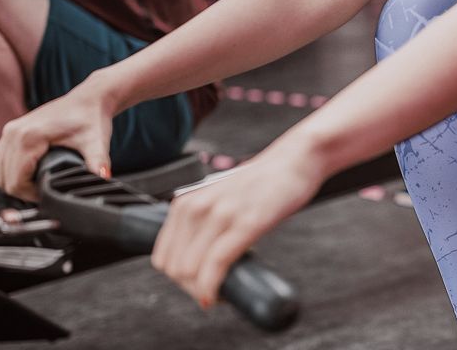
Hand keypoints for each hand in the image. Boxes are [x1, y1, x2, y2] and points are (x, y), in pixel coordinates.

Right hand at [0, 81, 115, 201]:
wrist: (89, 99)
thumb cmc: (91, 117)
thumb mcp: (95, 142)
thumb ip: (97, 162)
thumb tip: (102, 178)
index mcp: (29, 137)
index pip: (16, 181)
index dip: (30, 195)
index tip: (46, 195)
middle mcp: (14, 132)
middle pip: (4, 178)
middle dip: (22, 191)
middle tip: (43, 193)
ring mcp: (10, 130)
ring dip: (13, 182)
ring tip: (35, 186)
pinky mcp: (12, 130)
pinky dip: (8, 171)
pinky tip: (26, 175)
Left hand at [152, 137, 324, 307]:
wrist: (293, 162)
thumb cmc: (259, 185)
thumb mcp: (216, 200)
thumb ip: (200, 223)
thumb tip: (192, 262)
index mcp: (185, 203)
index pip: (163, 258)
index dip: (179, 279)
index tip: (200, 282)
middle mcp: (196, 207)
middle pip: (175, 269)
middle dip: (192, 288)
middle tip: (214, 290)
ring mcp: (220, 214)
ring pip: (190, 271)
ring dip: (203, 291)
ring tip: (223, 291)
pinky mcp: (246, 223)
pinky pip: (216, 265)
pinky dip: (214, 287)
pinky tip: (222, 295)